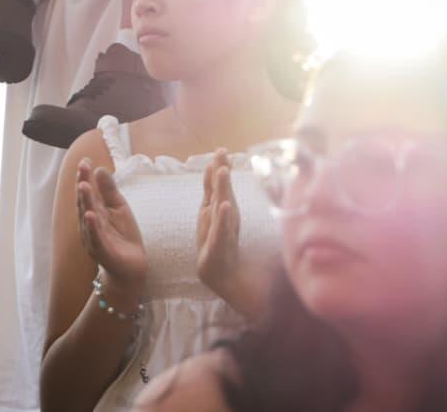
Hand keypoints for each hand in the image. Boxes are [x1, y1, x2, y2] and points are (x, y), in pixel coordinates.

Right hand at [76, 159, 145, 293]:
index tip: (85, 161)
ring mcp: (93, 237)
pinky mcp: (101, 251)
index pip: (88, 192)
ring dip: (85, 202)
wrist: (131, 266)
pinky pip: (96, 237)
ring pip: (87, 218)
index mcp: (94, 211)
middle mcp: (89, 224)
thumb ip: (109, 190)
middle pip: (85, 202)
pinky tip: (90, 215)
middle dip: (83, 185)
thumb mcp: (119, 208)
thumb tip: (99, 168)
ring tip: (84, 185)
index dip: (85, 177)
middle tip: (82, 167)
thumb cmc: (123, 235)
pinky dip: (92, 226)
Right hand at [196, 149, 268, 318]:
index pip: (216, 194)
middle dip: (216, 175)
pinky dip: (221, 220)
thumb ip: (230, 220)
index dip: (217, 174)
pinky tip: (223, 206)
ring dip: (218, 191)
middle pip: (213, 199)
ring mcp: (210, 246)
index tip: (221, 153)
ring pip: (215, 214)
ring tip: (221, 170)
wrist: (233, 293)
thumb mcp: (234, 239)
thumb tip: (226, 197)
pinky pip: (219, 236)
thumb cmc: (235, 264)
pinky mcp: (213, 260)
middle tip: (220, 152)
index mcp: (217, 223)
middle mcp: (211, 232)